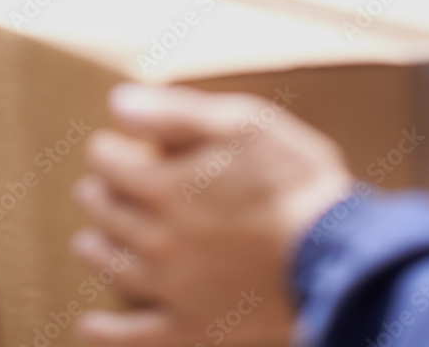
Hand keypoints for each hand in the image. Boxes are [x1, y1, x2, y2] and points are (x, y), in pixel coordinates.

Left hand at [70, 83, 353, 346]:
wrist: (339, 255)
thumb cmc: (295, 180)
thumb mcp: (242, 124)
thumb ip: (174, 113)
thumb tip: (118, 104)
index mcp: (165, 186)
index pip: (107, 161)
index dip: (109, 148)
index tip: (116, 146)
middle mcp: (157, 238)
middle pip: (104, 210)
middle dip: (99, 192)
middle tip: (102, 186)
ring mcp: (173, 287)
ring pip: (112, 264)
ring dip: (95, 246)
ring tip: (89, 238)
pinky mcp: (195, 327)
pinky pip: (136, 336)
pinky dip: (108, 332)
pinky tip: (89, 325)